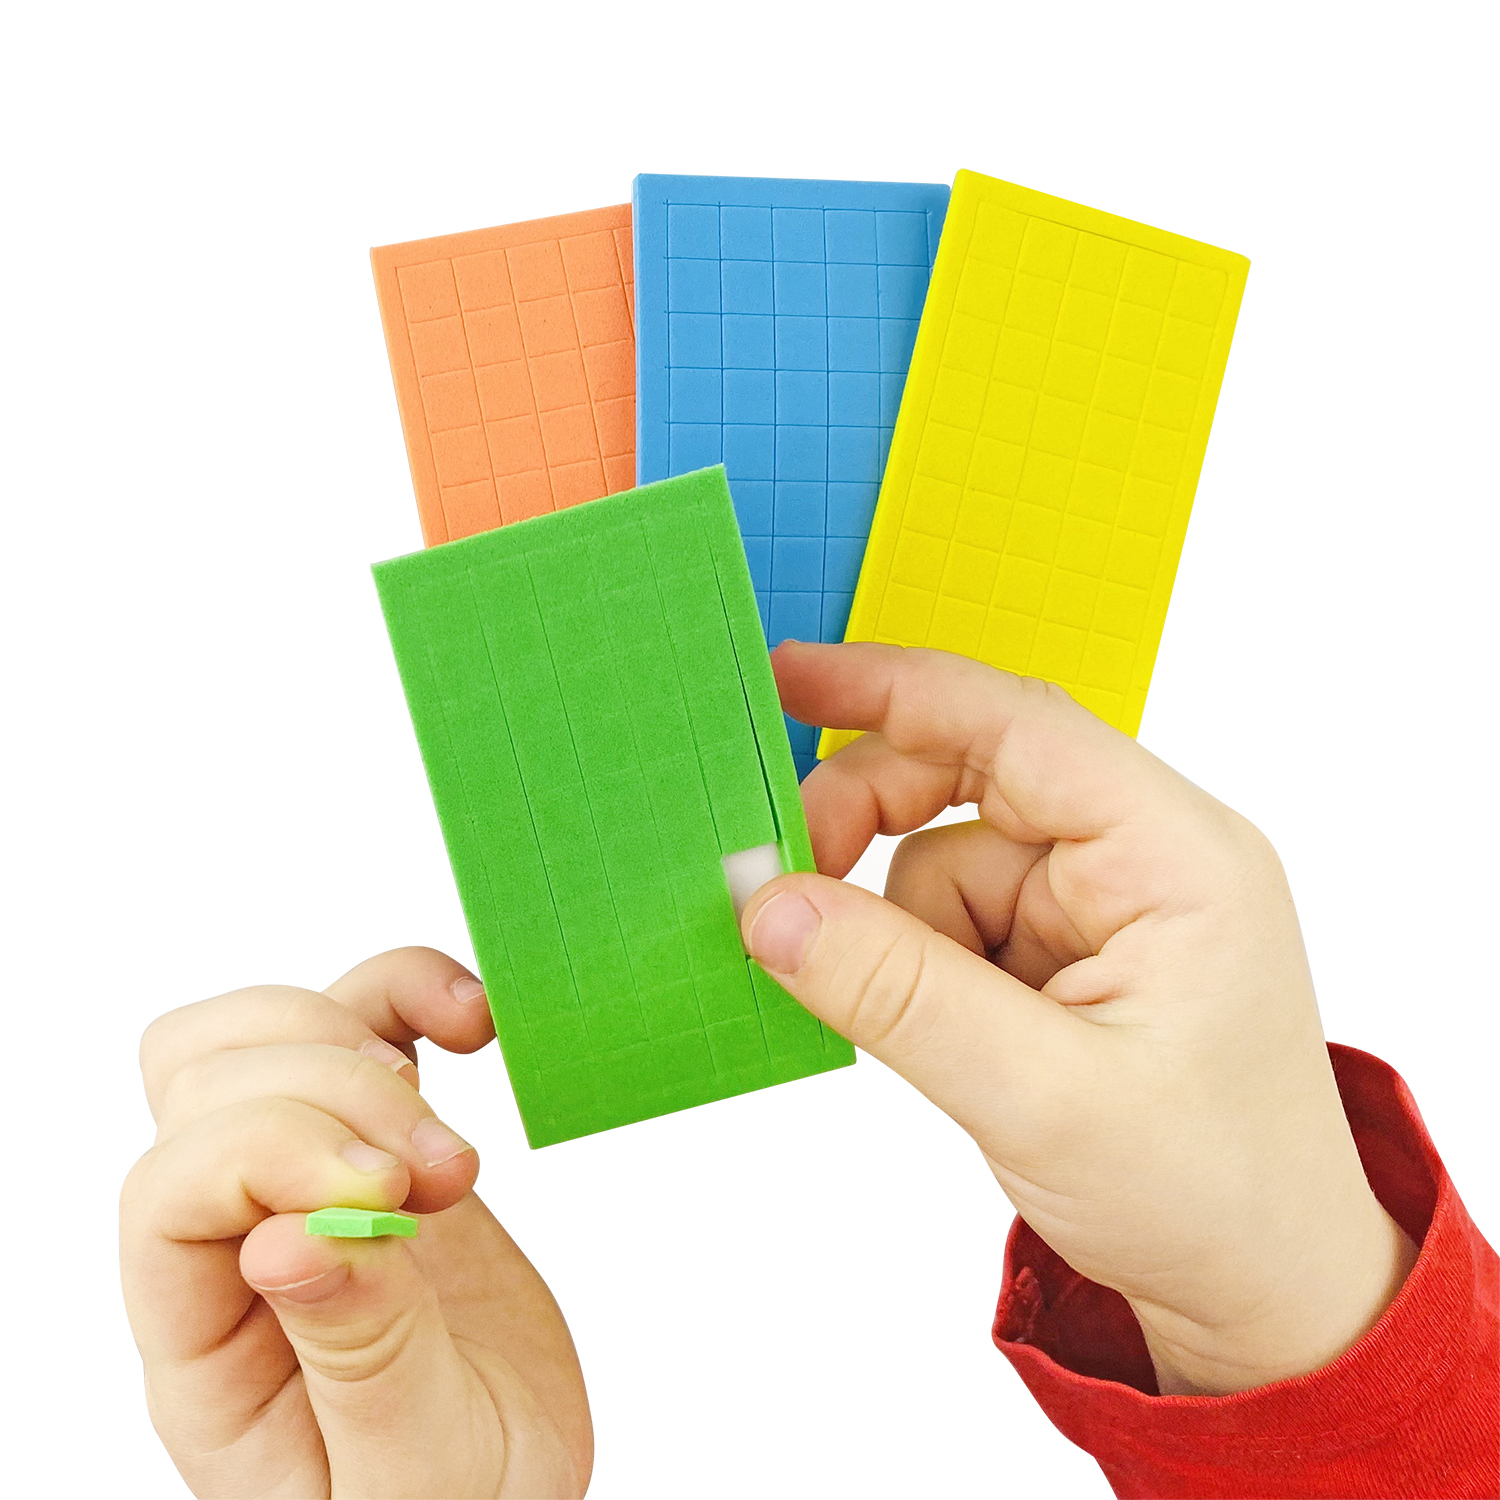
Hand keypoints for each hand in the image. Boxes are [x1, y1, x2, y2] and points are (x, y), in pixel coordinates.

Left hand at [120, 947, 590, 1497]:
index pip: (170, 1189)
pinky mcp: (385, 1138)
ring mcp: (309, 1179)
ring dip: (364, 1036)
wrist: (511, 1487)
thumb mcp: (409, 1474)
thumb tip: (287, 1238)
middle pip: (206, 1085)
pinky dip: (411, 990)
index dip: (273, 1154)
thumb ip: (358, 1360)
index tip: (395, 1194)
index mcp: (207, 1345)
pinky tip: (473, 1026)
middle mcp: (235, 1244)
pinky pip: (362, 1013)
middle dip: (336, 1097)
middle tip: (451, 1175)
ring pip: (265, 1029)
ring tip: (460, 1139)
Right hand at [746, 642, 1415, 1396]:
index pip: (1018, 726)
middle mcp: (1144, 854)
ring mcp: (1104, 902)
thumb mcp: (1035, 1094)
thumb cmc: (1204, 1194)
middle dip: (872, 828)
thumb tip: (764, 904)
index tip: (789, 677)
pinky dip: (919, 966)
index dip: (895, 689)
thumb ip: (891, 990)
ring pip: (943, 861)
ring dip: (904, 937)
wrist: (1261, 1288)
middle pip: (970, 778)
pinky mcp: (1069, 947)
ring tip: (945, 1039)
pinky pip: (952, 918)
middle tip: (789, 892)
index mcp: (1175, 855)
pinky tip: (956, 1039)